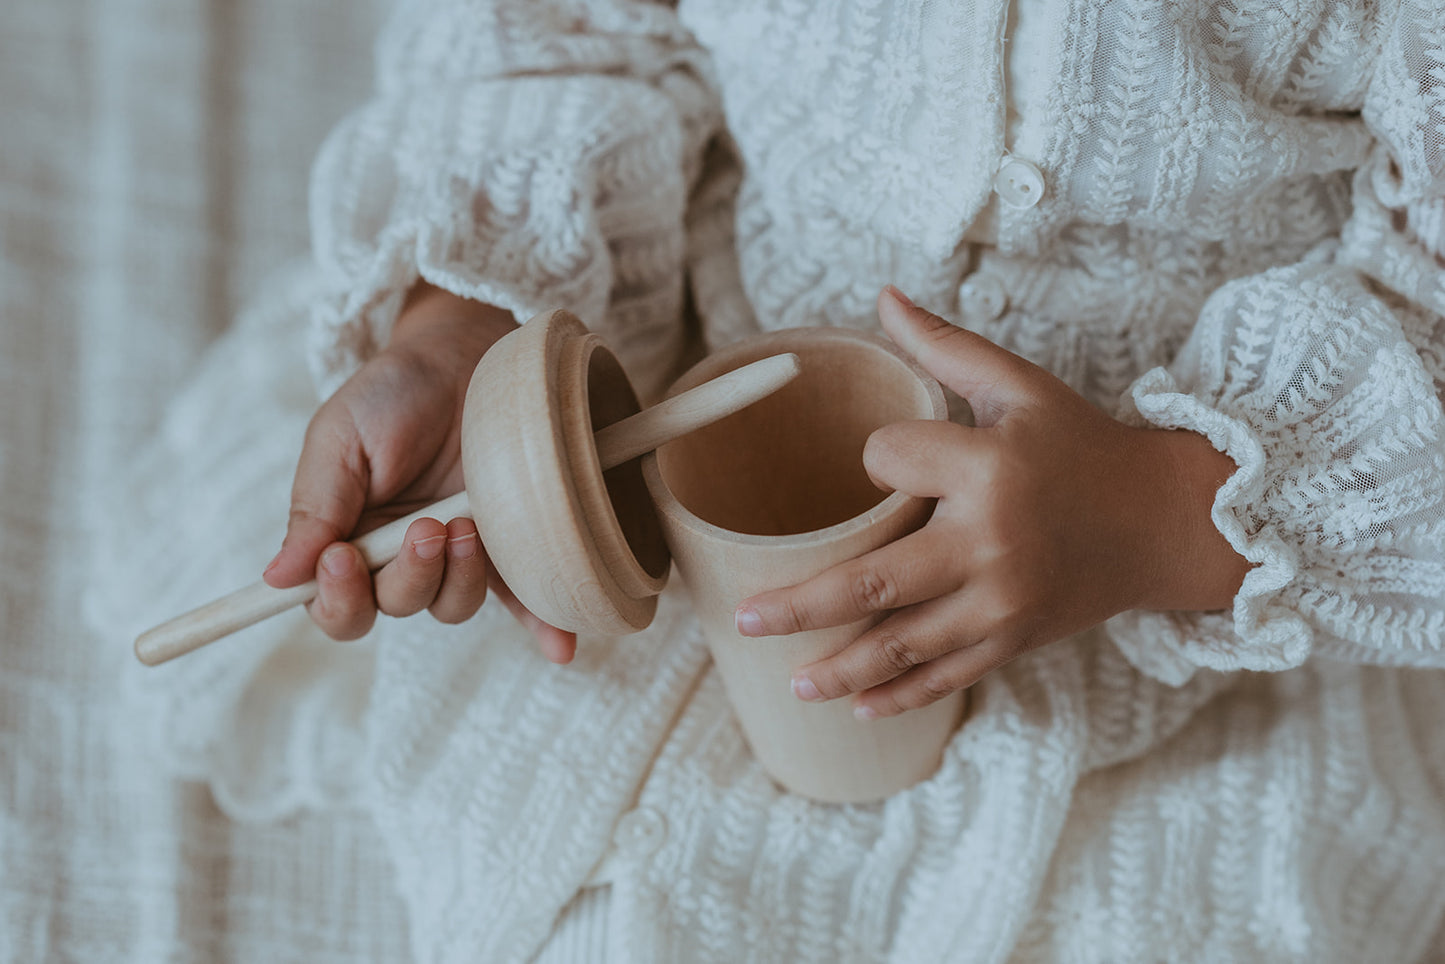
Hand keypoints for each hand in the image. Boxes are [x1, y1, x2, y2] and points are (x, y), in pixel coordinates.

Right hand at [262, 282, 578, 661]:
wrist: (466, 352)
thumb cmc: (394, 392)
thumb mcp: (339, 437)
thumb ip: (313, 506)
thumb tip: (278, 578)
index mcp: (348, 538)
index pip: (333, 604)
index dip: (337, 600)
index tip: (344, 560)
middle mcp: (402, 556)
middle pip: (396, 607)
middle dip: (409, 575)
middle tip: (428, 525)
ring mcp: (460, 554)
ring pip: (453, 605)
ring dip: (460, 578)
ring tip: (470, 525)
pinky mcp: (511, 545)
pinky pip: (525, 598)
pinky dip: (542, 624)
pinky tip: (561, 646)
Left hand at [733, 286, 1249, 717]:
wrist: (1164, 520)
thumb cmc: (1081, 445)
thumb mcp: (1020, 386)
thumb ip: (945, 346)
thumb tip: (883, 295)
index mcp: (986, 470)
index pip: (886, 464)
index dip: (875, 459)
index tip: (885, 461)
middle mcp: (989, 544)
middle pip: (874, 584)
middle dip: (801, 606)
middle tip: (744, 617)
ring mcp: (1002, 604)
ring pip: (904, 646)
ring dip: (840, 668)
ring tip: (788, 679)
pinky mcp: (1014, 641)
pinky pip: (948, 676)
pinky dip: (902, 696)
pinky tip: (856, 708)